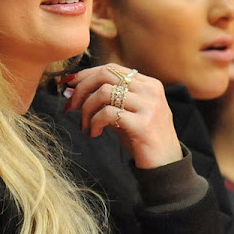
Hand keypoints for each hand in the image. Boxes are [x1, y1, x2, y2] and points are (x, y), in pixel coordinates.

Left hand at [62, 64, 181, 168]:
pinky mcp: (144, 124)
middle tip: (70, 107)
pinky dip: (94, 122)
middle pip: (105, 75)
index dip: (86, 74)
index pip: (111, 68)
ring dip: (86, 109)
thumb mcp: (124, 115)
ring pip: (104, 92)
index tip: (68, 85)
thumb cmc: (141, 139)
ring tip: (85, 125)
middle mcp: (150, 90)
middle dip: (81, 89)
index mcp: (148, 84)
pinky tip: (94, 133)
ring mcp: (149, 106)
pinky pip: (108, 113)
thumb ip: (103, 102)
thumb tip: (70, 91)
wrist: (165, 165)